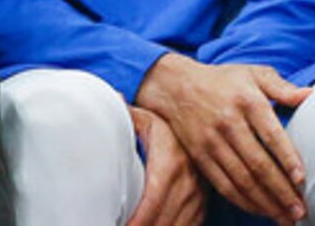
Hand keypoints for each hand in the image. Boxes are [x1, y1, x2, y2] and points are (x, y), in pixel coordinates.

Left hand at [124, 107, 207, 225]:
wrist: (201, 125)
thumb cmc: (164, 124)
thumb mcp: (144, 118)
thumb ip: (123, 115)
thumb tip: (112, 100)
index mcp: (170, 162)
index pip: (154, 199)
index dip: (139, 219)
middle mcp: (188, 182)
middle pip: (165, 219)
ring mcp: (198, 196)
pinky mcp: (202, 206)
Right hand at [136, 54, 309, 225]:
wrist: (175, 85)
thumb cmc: (222, 80)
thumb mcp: (252, 73)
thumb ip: (282, 86)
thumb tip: (309, 95)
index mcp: (247, 101)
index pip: (271, 135)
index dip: (287, 159)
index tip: (302, 179)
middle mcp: (229, 123)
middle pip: (258, 164)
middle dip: (282, 191)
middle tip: (301, 210)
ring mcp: (212, 142)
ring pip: (242, 180)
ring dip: (266, 203)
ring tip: (286, 218)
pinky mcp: (200, 157)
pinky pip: (224, 184)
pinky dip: (243, 201)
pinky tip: (260, 210)